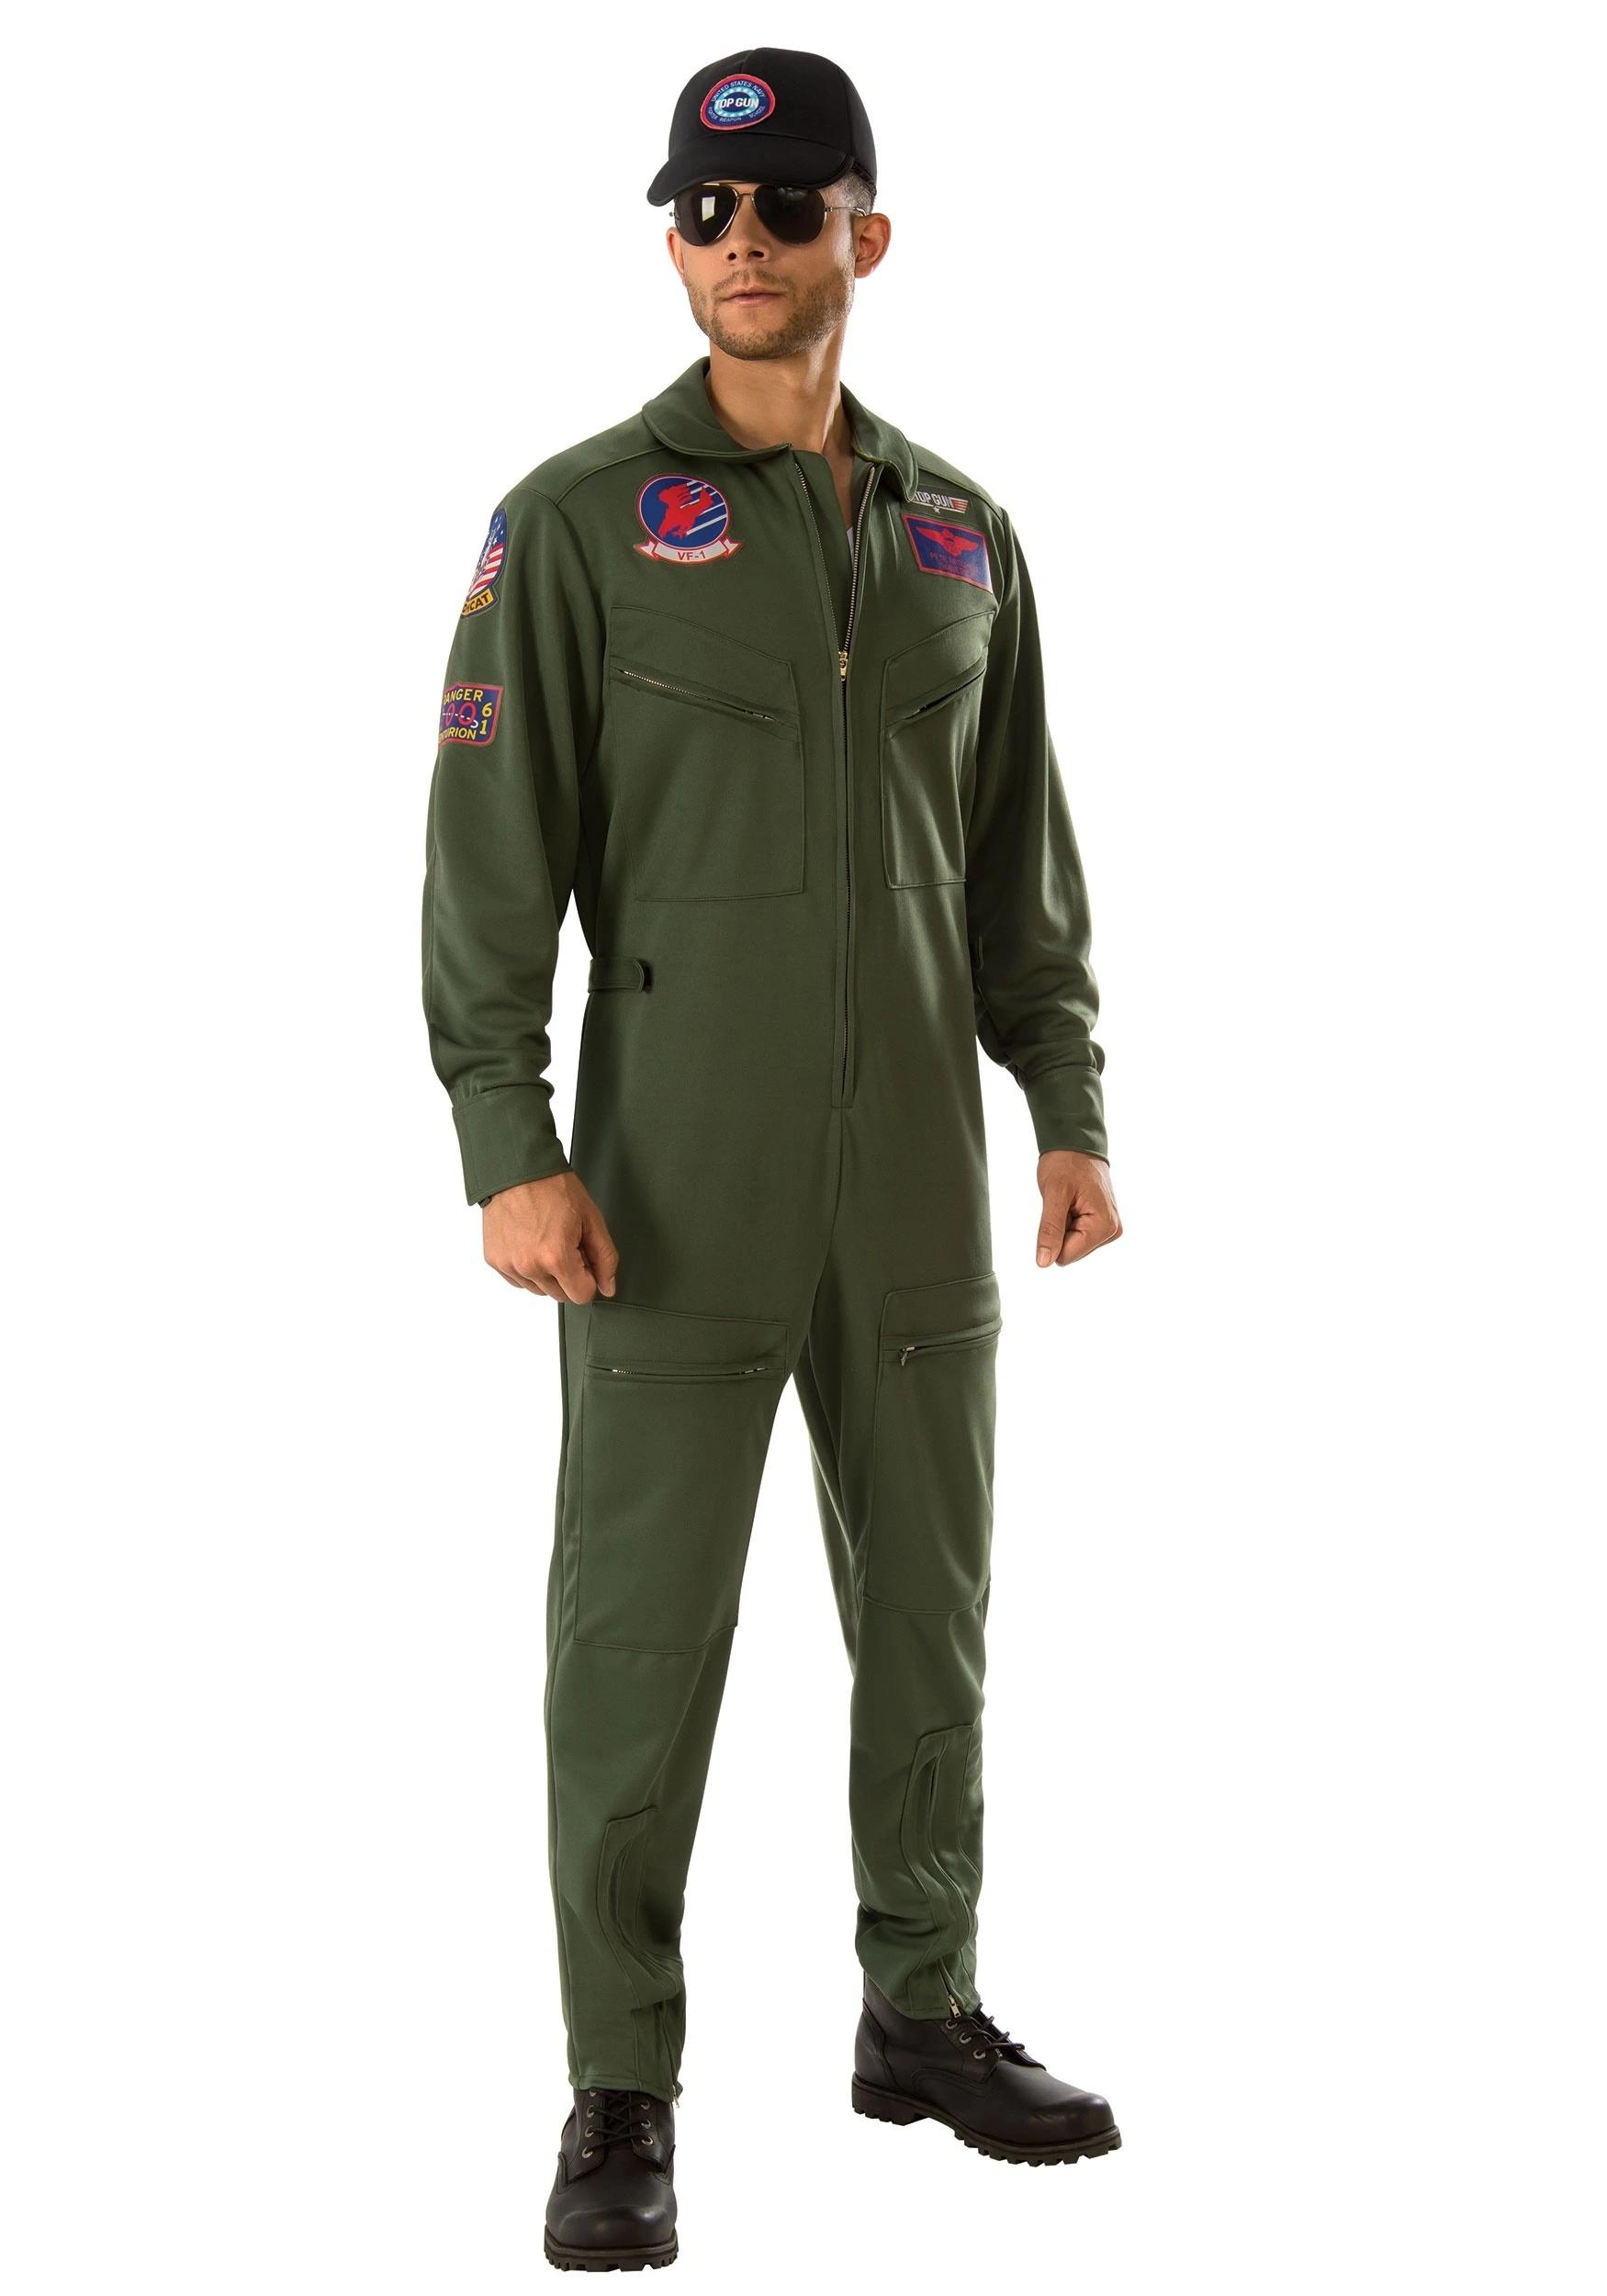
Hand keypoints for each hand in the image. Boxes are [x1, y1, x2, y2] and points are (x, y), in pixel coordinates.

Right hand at [482, 1172, 618, 1303]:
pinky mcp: (494, 1260)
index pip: (581, 1295)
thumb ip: (604, 1258)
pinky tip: (530, 1243)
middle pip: (560, 1295)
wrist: (517, 1170)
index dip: (588, 1277)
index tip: (583, 1258)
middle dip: (568, 1275)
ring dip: (547, 1273)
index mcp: (556, 1257)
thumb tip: (607, 1286)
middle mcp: (529, 1266)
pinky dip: (527, 1268)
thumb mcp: (592, 1219)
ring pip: (539, 1290)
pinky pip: (518, 1280)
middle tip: (566, 1244)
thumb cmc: (553, 1188)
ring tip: (546, 1241)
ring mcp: (509, 1265)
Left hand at [1035, 1151, 1122, 1267]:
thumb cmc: (1066, 1163)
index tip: (1060, 1209)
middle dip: (1060, 1230)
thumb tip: (1044, 1262)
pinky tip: (1074, 1204)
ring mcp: (1109, 1228)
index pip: (1066, 1256)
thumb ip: (1050, 1230)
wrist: (1076, 1144)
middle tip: (1064, 1204)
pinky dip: (1069, 1222)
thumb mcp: (1054, 1194)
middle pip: (1070, 1252)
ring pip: (1072, 1245)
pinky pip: (1076, 1236)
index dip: (1053, 1236)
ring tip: (1070, 1202)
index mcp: (1104, 1226)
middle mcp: (1112, 1231)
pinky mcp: (1103, 1225)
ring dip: (1064, 1225)